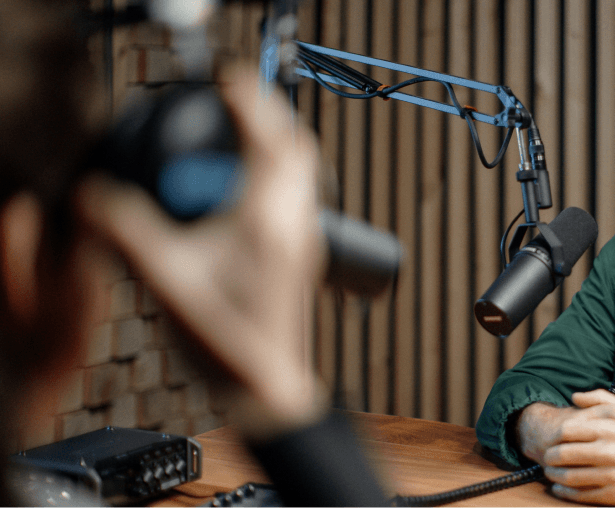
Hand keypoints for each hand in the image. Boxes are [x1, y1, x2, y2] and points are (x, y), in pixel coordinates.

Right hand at [76, 67, 325, 437]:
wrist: (268, 389)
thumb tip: (93, 196)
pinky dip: (280, 175)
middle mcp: (295, 222)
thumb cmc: (227, 343)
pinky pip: (299, 196)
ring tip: (243, 136)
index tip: (228, 80)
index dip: (249, 101)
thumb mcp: (166, 282)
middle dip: (270, 116)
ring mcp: (305, 239)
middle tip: (238, 102)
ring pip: (303, 172)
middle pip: (297, 146)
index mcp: (266, 219)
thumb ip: (126, 234)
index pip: (268, 139)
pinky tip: (248, 191)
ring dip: (278, 145)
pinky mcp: (303, 255)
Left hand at [520, 390, 614, 505]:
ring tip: (551, 472)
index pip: (568, 430)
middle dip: (551, 456)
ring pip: (570, 477)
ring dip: (554, 475)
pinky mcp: (614, 496)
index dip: (556, 435)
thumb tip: (574, 397)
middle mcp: (611, 452)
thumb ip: (601, 399)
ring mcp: (612, 476)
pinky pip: (581, 495)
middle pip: (564, 454)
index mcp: (612, 429)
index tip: (553, 438)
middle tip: (547, 456)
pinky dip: (565, 492)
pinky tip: (559, 488)